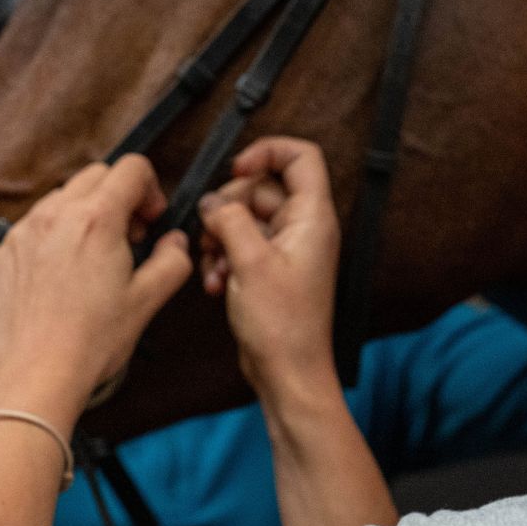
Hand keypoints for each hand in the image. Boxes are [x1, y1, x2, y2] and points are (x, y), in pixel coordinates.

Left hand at [0, 155, 192, 428]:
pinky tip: (62, 280)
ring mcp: (20, 234)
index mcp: (96, 220)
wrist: (36, 376)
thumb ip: (173, 261)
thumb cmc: (91, 342)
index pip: (131, 168)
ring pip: (59, 200)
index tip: (151, 219)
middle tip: (130, 239)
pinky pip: (31, 230)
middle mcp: (54, 216)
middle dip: (119, 199)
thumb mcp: (148, 301)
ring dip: (84, 217)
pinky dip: (52, 241)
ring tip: (95, 261)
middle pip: (95, 176)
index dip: (150, 190)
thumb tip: (176, 243)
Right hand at [199, 137, 340, 397]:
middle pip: (261, 188)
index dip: (266, 153)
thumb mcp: (250, 262)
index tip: (236, 171)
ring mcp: (286, 249)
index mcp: (313, 218)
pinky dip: (224, 259)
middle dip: (229, 207)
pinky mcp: (270, 270)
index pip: (301, 157)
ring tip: (218, 267)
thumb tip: (213, 201)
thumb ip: (229, 219)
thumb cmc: (284, 326)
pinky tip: (218, 283)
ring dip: (221, 238)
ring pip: (245, 218)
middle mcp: (303, 229)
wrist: (287, 372)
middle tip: (215, 233)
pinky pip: (241, 246)